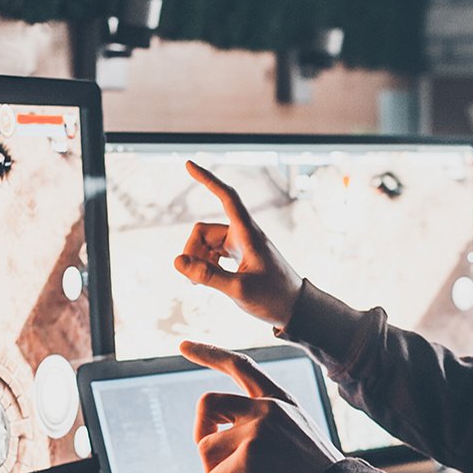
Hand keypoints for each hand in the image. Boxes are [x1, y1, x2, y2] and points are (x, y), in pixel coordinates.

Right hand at [173, 161, 304, 327]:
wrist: (295, 309)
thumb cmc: (273, 298)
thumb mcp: (238, 289)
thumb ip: (207, 276)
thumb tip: (178, 262)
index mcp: (248, 234)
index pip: (227, 197)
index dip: (208, 180)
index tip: (189, 163)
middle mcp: (243, 234)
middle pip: (203, 231)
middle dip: (192, 251)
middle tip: (193, 280)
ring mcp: (240, 245)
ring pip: (205, 243)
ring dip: (197, 260)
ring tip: (199, 285)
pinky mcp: (238, 256)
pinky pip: (211, 253)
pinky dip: (204, 264)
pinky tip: (206, 282)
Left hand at [182, 341, 342, 472]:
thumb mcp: (294, 435)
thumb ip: (261, 426)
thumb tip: (214, 442)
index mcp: (279, 400)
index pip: (240, 365)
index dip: (209, 353)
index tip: (182, 345)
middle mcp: (267, 407)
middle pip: (207, 403)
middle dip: (201, 433)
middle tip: (213, 462)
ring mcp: (257, 429)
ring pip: (205, 448)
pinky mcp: (250, 456)